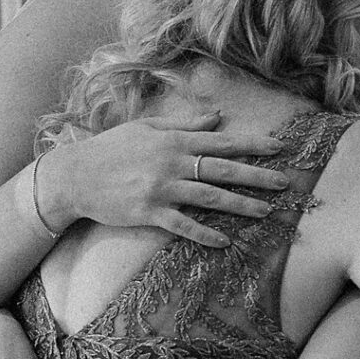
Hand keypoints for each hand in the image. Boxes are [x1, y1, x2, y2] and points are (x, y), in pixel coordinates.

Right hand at [36, 113, 296, 247]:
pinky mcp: (148, 212)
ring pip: (210, 197)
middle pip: (223, 169)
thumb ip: (186, 125)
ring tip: (266, 212)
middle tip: (285, 183)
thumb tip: (218, 117)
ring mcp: (161, 189)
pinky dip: (204, 233)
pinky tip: (224, 241)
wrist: (74, 175)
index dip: (252, 145)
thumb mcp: (147, 128)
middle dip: (257, 175)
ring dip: (240, 205)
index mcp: (173, 140)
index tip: (279, 148)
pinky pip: (182, 225)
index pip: (221, 142)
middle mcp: (171, 163)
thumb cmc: (111, 148)